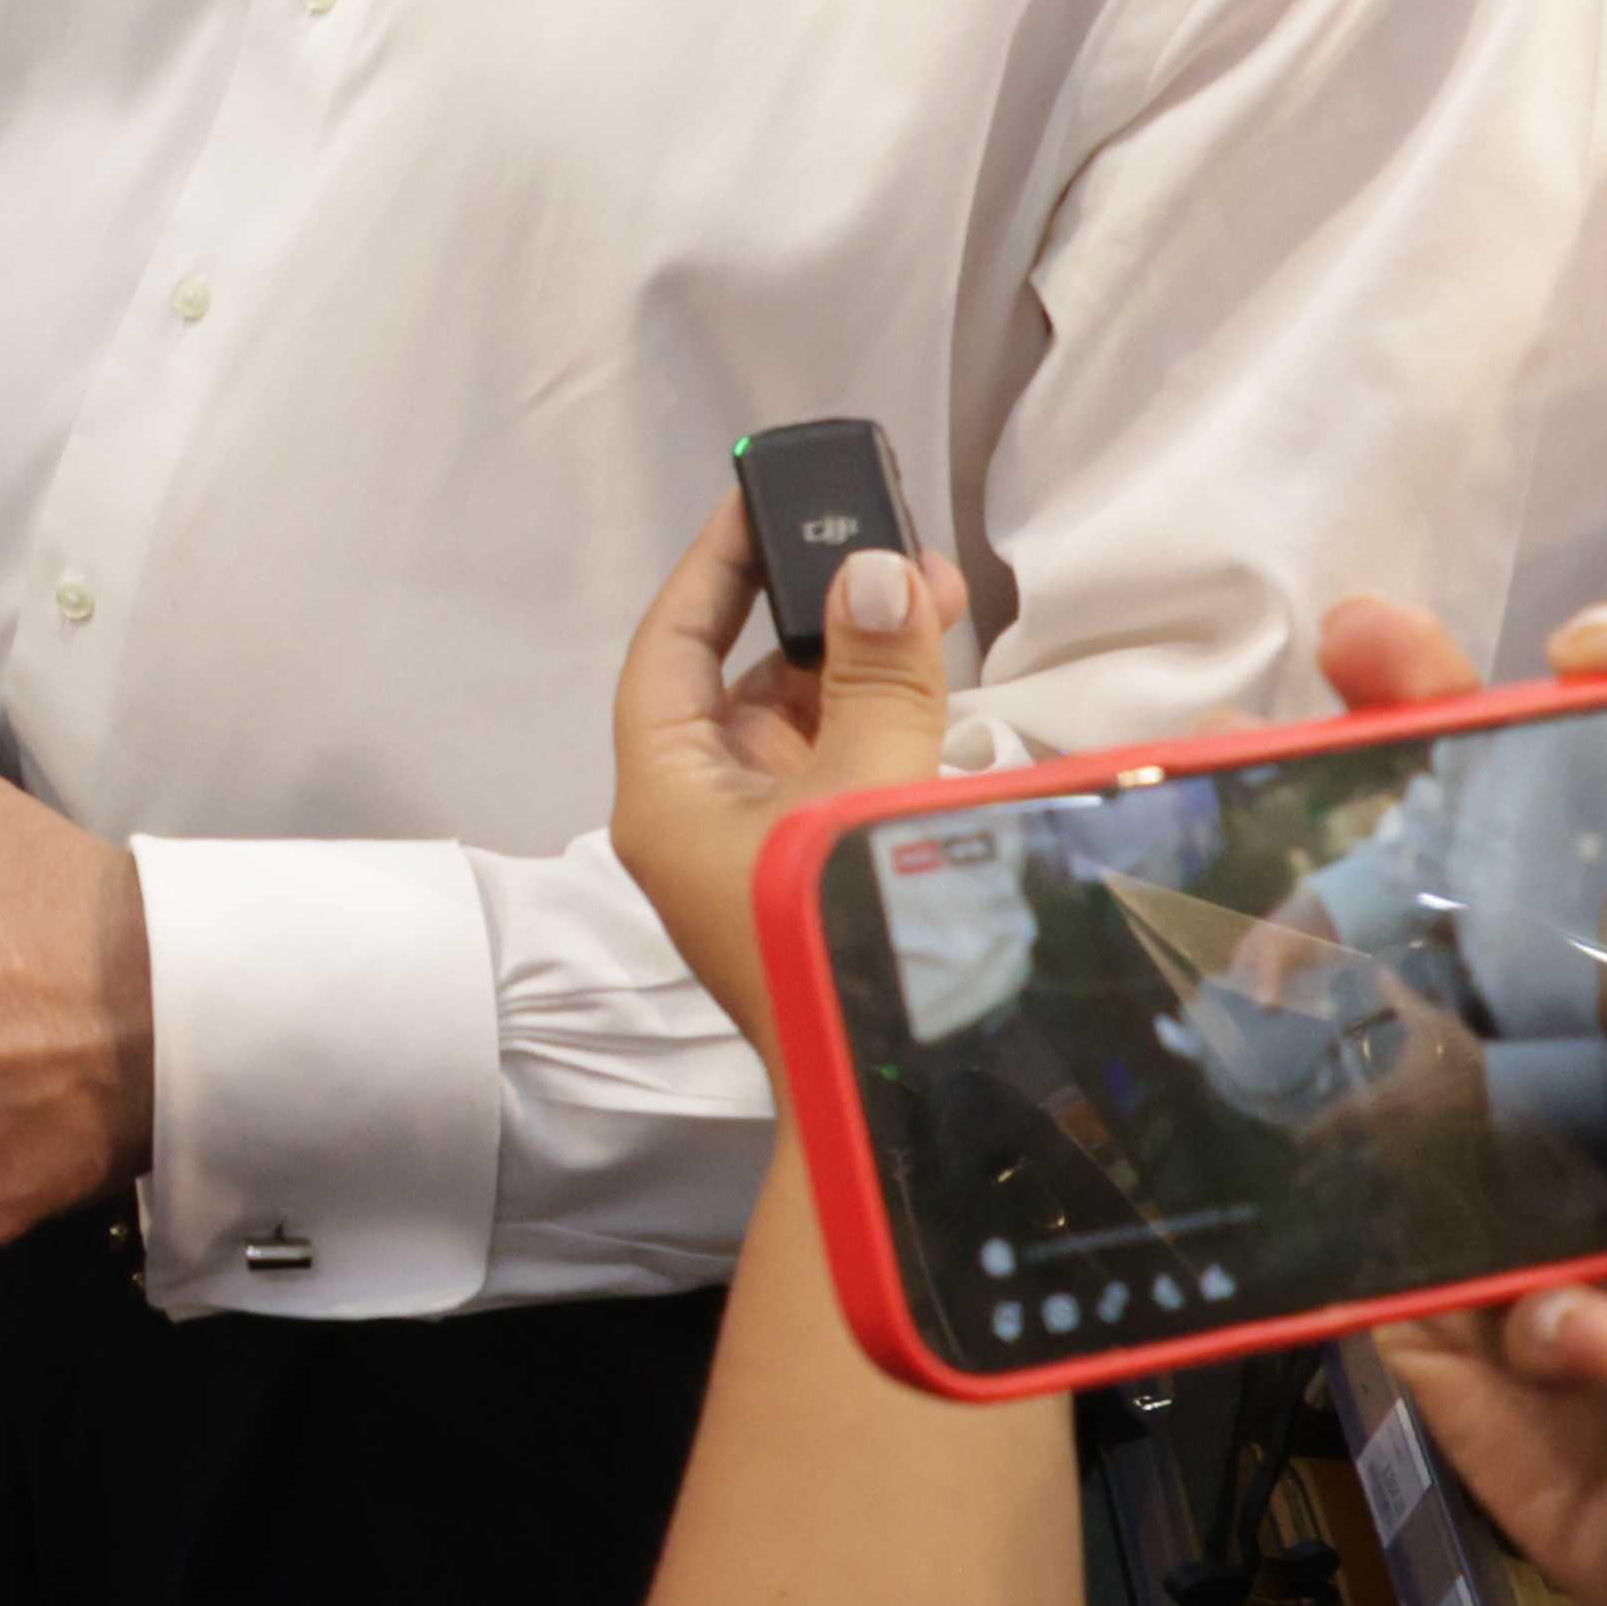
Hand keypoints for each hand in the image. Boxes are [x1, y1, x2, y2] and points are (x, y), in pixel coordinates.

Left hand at [606, 493, 972, 1037]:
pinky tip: (937, 669)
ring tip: (934, 589)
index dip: (711, 570)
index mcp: (670, 796)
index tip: (755, 500)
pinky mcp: (823, 872)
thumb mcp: (865, 797)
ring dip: (862, 657)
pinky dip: (884, 718)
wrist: (896, 1105)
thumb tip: (872, 573)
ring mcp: (766, 847)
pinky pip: (843, 770)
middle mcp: (704, 816)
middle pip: (746, 679)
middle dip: (815, 606)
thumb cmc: (846, 953)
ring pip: (805, 723)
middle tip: (888, 543)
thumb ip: (876, 683)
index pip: (670, 650)